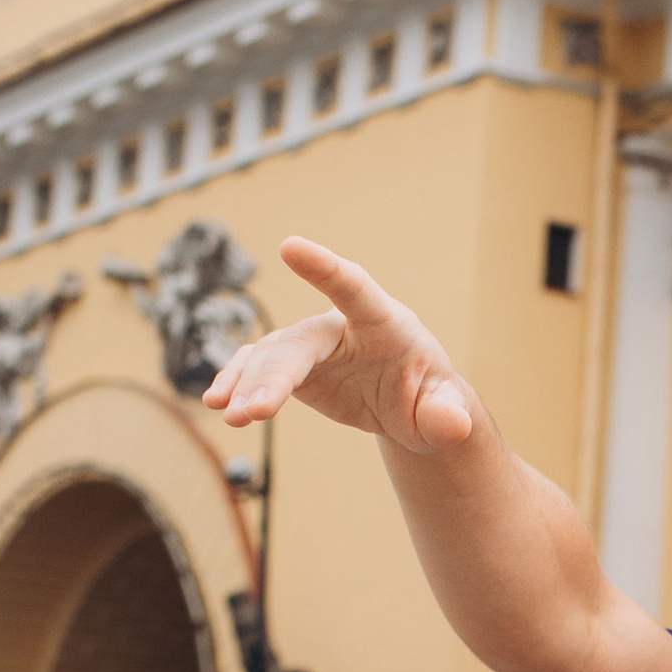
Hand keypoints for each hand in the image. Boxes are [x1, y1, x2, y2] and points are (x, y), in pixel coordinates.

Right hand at [203, 239, 474, 454]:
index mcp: (383, 323)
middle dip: (274, 376)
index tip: (290, 246)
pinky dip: (235, 382)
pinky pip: (256, 368)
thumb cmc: (430, 397)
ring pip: (270, 358)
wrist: (408, 404)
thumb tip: (454, 425)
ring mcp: (311, 345)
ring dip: (247, 385)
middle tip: (252, 414)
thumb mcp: (444, 410)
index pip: (354, 288)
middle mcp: (339, 326)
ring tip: (229, 415)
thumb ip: (448, 414)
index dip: (324, 269)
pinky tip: (218, 402)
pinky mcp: (291, 365)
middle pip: (299, 344)